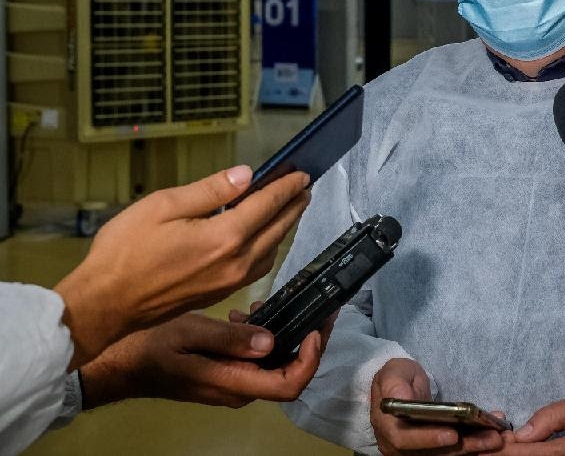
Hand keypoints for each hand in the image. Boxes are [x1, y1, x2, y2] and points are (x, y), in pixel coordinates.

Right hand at [55, 165, 310, 367]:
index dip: (287, 187)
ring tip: (288, 208)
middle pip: (277, 229)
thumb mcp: (163, 205)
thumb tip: (246, 175)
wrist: (105, 303)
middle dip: (293, 206)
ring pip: (271, 250)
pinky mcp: (220, 293)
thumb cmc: (124, 253)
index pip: (267, 205)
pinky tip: (263, 238)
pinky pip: (257, 267)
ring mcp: (230, 282)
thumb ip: (210, 190)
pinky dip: (268, 247)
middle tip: (304, 188)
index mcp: (224, 237)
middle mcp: (235, 263)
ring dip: (284, 228)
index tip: (302, 174)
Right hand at [78, 309, 325, 408]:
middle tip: (313, 306)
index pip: (289, 385)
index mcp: (232, 383)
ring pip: (274, 363)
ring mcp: (232, 383)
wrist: (119, 365)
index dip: (310, 359)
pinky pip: (255, 359)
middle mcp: (239, 389)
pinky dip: (261, 336)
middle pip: (289, 372)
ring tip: (270, 305)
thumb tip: (271, 341)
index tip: (315, 328)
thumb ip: (230, 339)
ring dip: (283, 334)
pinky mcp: (226, 373)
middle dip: (306, 340)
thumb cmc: (150, 347)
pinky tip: (245, 314)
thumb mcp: (189, 333)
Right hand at [370, 359, 504, 454]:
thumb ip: (395, 384)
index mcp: (387, 426)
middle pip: (433, 453)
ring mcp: (419, 451)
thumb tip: (401, 399)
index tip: (452, 434)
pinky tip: (494, 433)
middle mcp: (401, 447)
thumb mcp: (393, 372)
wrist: (402, 389)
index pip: (404, 440)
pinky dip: (476, 445)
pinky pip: (456, 451)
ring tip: (496, 436)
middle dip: (463, 447)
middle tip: (491, 437)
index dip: (428, 439)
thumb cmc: (398, 379)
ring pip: (448, 455)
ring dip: (474, 447)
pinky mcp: (436, 450)